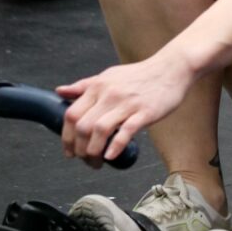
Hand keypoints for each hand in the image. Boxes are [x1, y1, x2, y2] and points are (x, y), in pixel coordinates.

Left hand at [57, 50, 194, 165]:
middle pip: (83, 126)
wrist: (171, 68)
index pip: (71, 114)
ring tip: (97, 161)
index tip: (69, 150)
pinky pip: (126, 131)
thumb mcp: (108, 76)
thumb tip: (60, 91)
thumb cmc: (140, 75)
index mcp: (98, 86)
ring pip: (100, 130)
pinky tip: (112, 155)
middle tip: (84, 159)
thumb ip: (84, 86)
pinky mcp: (145, 112)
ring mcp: (127, 103)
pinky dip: (116, 146)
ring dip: (94, 152)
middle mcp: (110, 94)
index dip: (66, 137)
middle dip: (79, 150)